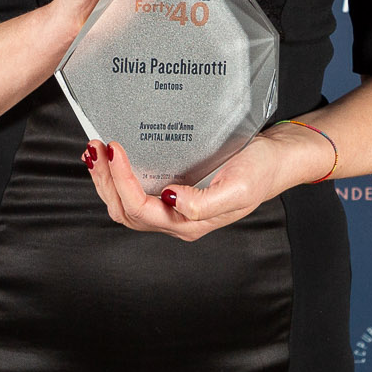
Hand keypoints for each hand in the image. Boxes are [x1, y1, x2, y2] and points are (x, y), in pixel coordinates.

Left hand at [81, 122, 330, 239]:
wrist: (276, 160)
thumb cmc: (260, 171)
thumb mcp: (238, 187)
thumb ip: (203, 203)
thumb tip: (168, 200)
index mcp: (189, 223)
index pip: (141, 209)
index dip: (122, 182)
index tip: (115, 149)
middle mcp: (176, 220)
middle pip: (125, 211)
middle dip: (105, 181)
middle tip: (96, 147)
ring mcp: (172, 208)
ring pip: (125, 205)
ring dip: (106, 180)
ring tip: (96, 152)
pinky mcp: (172, 191)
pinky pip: (135, 192)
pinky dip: (116, 177)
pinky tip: (111, 158)